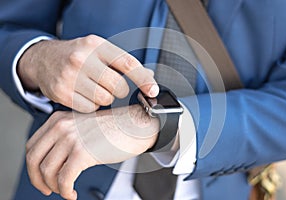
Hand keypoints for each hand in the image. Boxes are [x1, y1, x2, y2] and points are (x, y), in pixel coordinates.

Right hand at [18, 35, 158, 112]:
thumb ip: (123, 63)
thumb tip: (150, 77)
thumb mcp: (100, 51)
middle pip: (118, 86)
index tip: (153, 91)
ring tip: (96, 89)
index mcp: (97, 45)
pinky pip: (90, 108)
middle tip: (113, 87)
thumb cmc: (79, 55)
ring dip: (106, 98)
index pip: (128, 64)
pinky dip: (91, 106)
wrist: (44, 59)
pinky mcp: (61, 92)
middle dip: (121, 91)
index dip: (144, 80)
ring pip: (105, 99)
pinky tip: (84, 95)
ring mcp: (70, 76)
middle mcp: (82, 59)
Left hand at [25, 105, 158, 198]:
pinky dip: (65, 192)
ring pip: (48, 172)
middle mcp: (61, 127)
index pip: (32, 146)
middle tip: (47, 189)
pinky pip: (64, 180)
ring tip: (66, 191)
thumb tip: (52, 164)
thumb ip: (65, 138)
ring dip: (55, 187)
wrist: (136, 125)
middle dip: (37, 179)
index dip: (33, 166)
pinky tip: (73, 194)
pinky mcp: (82, 153)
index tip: (41, 177)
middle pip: (34, 159)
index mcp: (58, 120)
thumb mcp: (82, 127)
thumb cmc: (114, 129)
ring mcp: (71, 139)